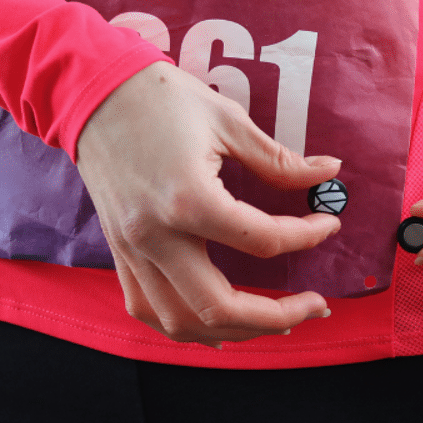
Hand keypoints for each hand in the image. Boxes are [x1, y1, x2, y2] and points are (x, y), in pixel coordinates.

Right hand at [75, 61, 341, 347]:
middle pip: (220, 307)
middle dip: (278, 316)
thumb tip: (329, 173)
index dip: (307, 236)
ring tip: (278, 322)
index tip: (329, 224)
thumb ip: (280, 160)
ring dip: (235, 332)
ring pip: (181, 322)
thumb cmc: (161, 98)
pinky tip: (220, 328)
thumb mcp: (229, 121)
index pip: (262, 239)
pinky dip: (187, 328)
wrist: (93, 90)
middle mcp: (156, 236)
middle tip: (317, 304)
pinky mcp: (120, 252)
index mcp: (188, 199)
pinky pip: (149, 309)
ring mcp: (132, 250)